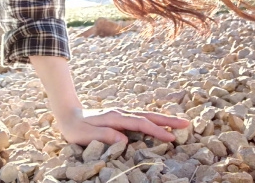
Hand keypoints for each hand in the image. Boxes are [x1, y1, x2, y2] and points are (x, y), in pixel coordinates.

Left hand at [55, 106, 189, 145]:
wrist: (68, 113)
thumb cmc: (75, 127)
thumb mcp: (84, 135)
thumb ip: (104, 136)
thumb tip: (124, 140)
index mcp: (114, 117)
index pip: (140, 124)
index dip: (156, 131)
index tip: (171, 137)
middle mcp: (120, 112)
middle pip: (148, 116)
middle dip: (167, 120)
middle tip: (186, 124)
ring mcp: (121, 113)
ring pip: (146, 115)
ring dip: (163, 119)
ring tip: (180, 123)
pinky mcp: (121, 116)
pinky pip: (141, 118)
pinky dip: (154, 120)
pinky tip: (161, 124)